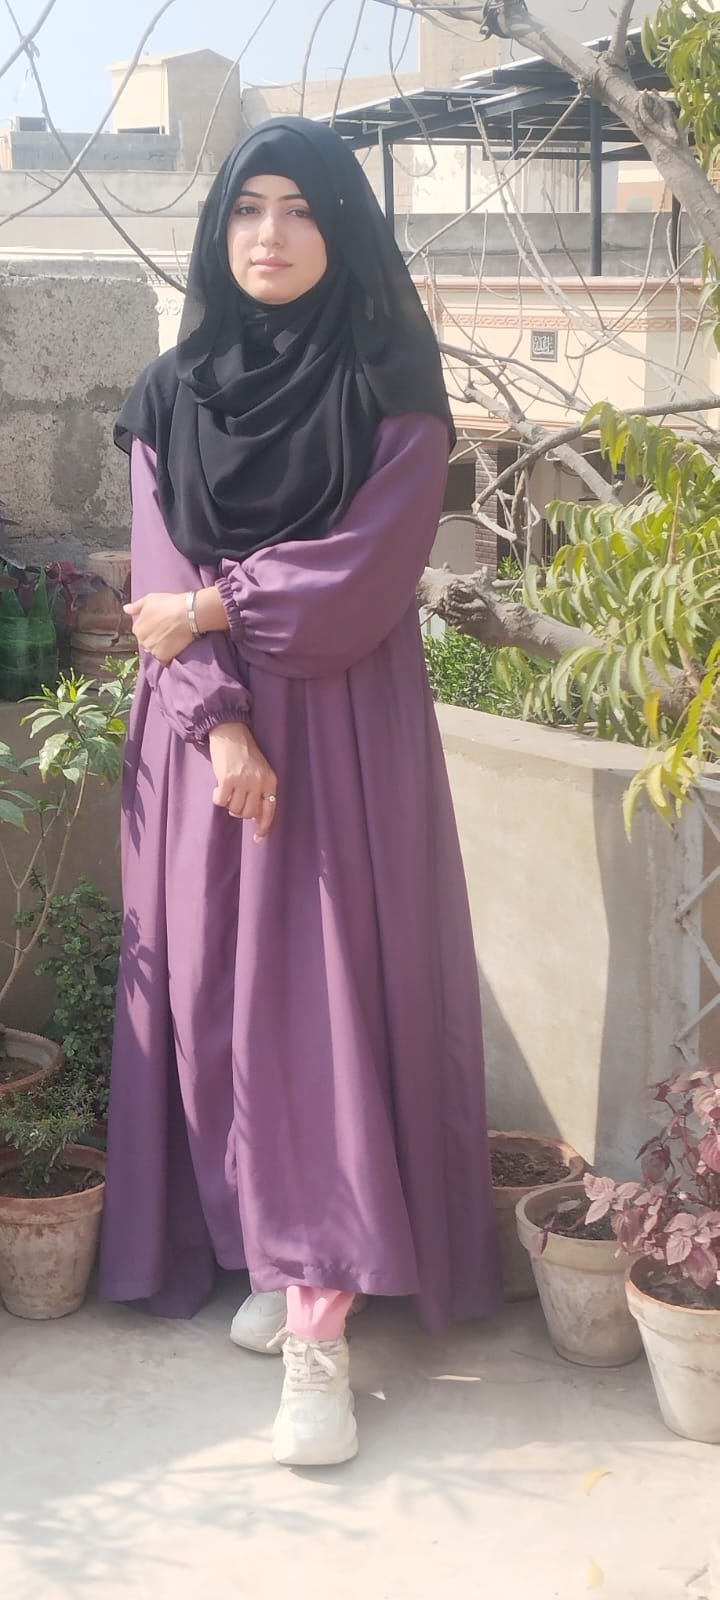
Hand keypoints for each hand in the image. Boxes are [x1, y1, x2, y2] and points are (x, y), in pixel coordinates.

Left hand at [124, 593, 192, 663]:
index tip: (160, 622)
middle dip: (154, 637)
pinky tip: (174, 646)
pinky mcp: (163, 657)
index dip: (151, 626)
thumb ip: (136, 607)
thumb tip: (125, 609)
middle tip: (167, 630)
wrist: (188, 614)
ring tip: (172, 637)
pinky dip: (167, 654)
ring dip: (161, 646)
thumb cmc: (169, 604)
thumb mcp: (150, 599)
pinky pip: (162, 659)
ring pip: (154, 650)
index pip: (140, 631)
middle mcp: (142, 641)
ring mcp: (152, 650)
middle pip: (147, 641)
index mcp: (137, 628)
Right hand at [208, 722, 277, 841]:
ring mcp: (243, 781)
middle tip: (234, 799)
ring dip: (228, 803)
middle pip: (248, 813)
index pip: (270, 810)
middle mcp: (259, 782)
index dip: (264, 826)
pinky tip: (218, 787)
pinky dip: (217, 797)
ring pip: (234, 809)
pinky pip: (220, 801)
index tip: (258, 838)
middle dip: (239, 811)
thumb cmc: (244, 754)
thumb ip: (260, 792)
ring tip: (227, 790)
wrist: (230, 733)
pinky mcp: (227, 779)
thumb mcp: (260, 771)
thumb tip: (255, 818)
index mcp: (270, 781)